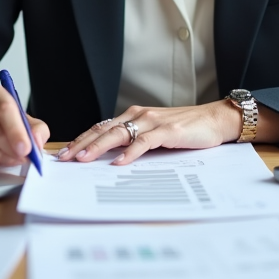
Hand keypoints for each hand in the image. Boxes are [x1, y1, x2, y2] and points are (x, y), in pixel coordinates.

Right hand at [0, 86, 50, 171]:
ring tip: (9, 158)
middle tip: (22, 158)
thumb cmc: (1, 122)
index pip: (5, 109)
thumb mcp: (24, 120)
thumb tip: (37, 142)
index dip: (17, 132)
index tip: (26, 149)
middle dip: (13, 151)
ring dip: (3, 161)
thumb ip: (37, 130)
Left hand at [55, 100, 239, 164]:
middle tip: (64, 158)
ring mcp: (152, 122)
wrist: (213, 120)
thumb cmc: (184, 129)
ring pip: (119, 134)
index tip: (64, 152)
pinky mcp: (167, 132)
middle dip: (82, 144)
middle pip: (103, 130)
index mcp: (133, 116)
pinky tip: (119, 162)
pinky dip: (130, 152)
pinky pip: (144, 142)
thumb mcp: (154, 134)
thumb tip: (110, 157)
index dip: (81, 139)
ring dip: (99, 147)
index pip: (101, 127)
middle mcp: (139, 116)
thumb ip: (134, 141)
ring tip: (84, 159)